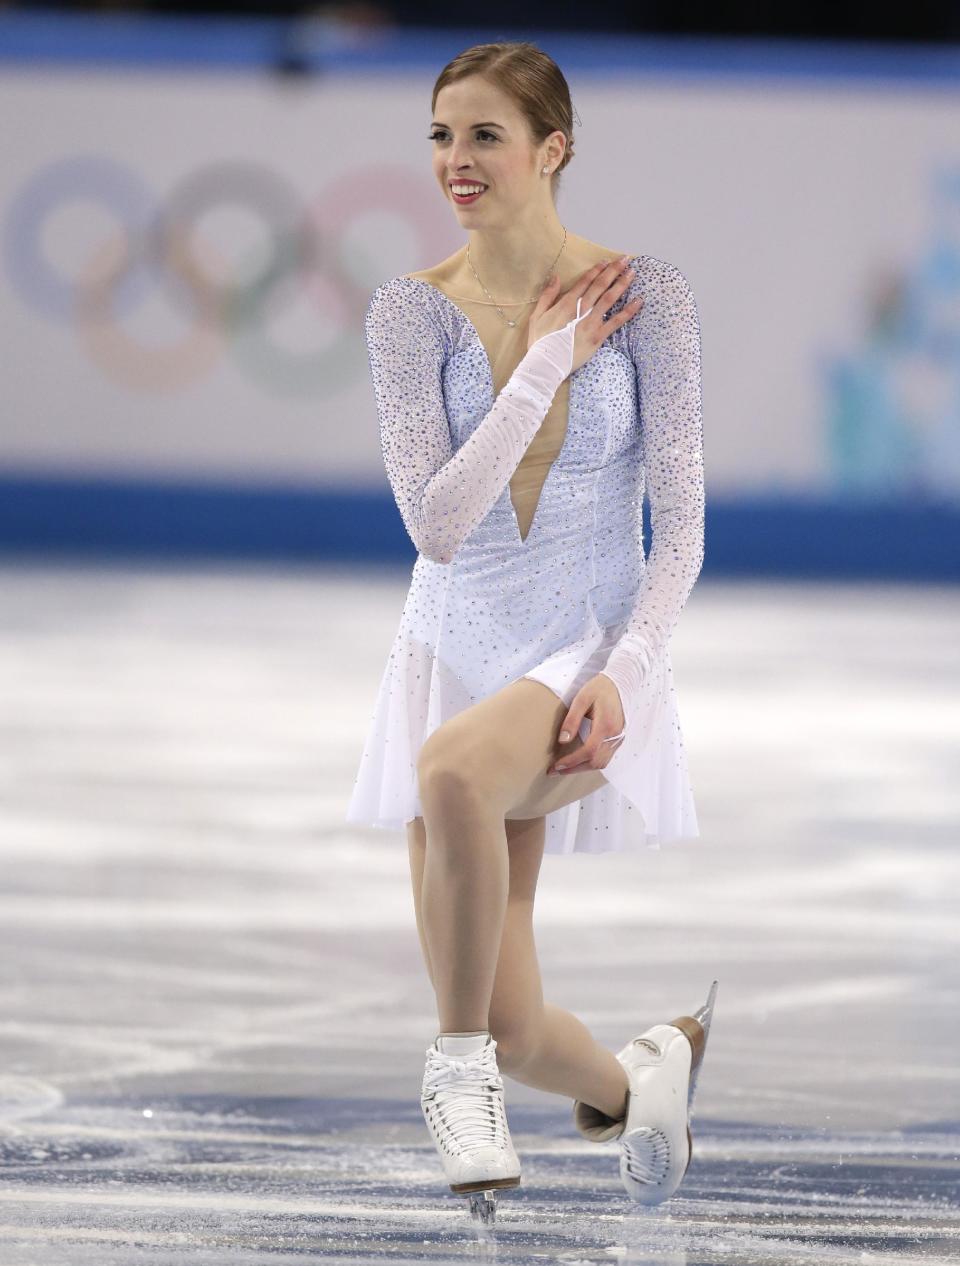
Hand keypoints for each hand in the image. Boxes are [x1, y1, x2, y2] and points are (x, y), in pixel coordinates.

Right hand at [527, 256, 643, 373]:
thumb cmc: (540, 341)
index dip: (596, 270)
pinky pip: (616, 321)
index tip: (606, 261)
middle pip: (600, 286)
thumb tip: (556, 277)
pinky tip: (638, 301)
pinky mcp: (598, 336)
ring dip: (622, 284)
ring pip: (610, 299)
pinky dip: (628, 311)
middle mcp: (581, 309)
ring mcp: (591, 322)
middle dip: (613, 271)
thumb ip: (547, 295)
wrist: (546, 364)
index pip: (585, 282)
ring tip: (632, 273)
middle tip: (624, 260)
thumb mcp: (537, 315)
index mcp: (567, 303)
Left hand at [547, 674, 626, 774]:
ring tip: (564, 768)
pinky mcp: (618, 739)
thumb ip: (572, 720)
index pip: (589, 751)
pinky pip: (605, 757)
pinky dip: (591, 762)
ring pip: (601, 763)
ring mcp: (618, 738)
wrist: (620, 683)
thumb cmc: (599, 688)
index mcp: (606, 725)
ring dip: (582, 768)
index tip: (556, 765)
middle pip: (595, 762)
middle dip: (573, 769)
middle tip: (554, 770)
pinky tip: (578, 760)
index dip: (572, 761)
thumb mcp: (582, 699)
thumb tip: (563, 740)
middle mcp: (615, 735)